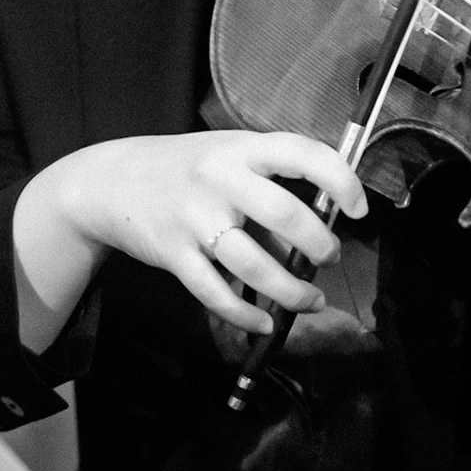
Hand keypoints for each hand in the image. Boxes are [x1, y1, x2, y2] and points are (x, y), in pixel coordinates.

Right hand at [42, 128, 368, 335]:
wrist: (110, 181)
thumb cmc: (185, 169)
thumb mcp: (228, 162)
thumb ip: (269, 193)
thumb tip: (317, 238)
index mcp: (242, 148)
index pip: (304, 154)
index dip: (342, 180)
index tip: (360, 207)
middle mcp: (219, 178)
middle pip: (285, 215)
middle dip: (319, 246)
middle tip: (329, 258)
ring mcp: (194, 217)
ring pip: (255, 266)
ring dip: (291, 292)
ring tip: (309, 300)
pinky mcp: (174, 253)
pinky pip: (217, 294)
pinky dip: (246, 316)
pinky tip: (264, 322)